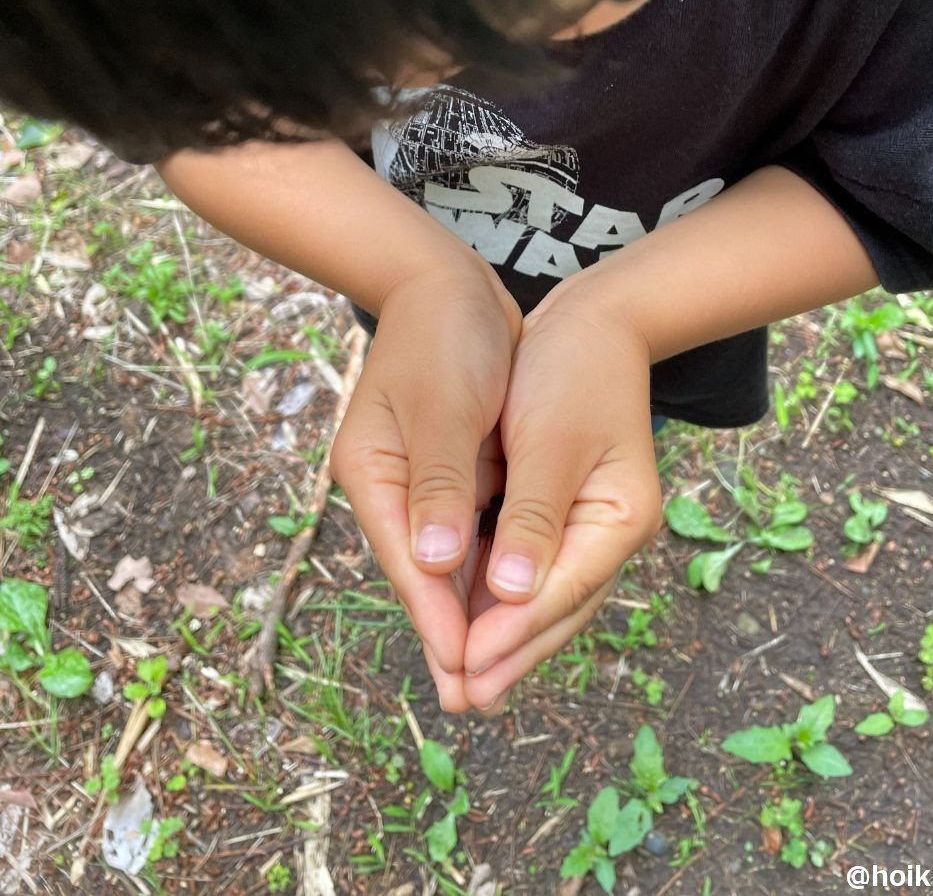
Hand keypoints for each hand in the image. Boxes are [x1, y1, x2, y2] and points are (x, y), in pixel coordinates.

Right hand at [329, 261, 519, 709]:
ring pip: (451, 560)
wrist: (447, 279)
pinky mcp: (451, 468)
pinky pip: (472, 530)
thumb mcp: (445, 405)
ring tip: (499, 669)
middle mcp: (392, 487)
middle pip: (425, 575)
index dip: (440, 621)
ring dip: (474, 609)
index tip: (467, 674)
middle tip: (479, 701)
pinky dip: (489, 565)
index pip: (411, 564)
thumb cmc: (445, 334)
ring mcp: (420, 480)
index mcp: (374, 475)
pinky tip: (511, 598)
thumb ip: (442, 482)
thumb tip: (435, 562)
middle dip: (454, 633)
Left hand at [460, 284, 662, 711]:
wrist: (592, 319)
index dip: (508, 633)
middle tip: (460, 700)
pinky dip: (499, 594)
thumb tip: (511, 595)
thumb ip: (532, 517)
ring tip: (460, 678)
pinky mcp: (562, 508)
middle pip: (555, 609)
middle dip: (507, 653)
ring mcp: (590, 523)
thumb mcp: (550, 439)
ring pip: (542, 595)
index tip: (463, 668)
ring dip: (502, 634)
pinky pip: (530, 566)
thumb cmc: (571, 368)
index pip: (558, 592)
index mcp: (621, 518)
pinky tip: (467, 616)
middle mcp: (610, 531)